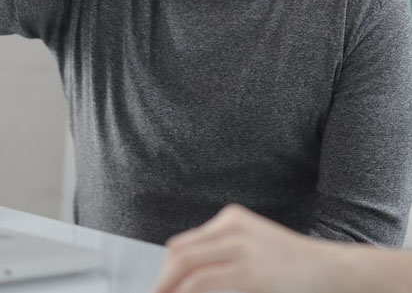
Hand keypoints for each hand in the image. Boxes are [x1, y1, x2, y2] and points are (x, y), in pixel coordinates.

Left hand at [152, 204, 350, 292]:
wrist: (327, 268)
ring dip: (169, 289)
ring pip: (187, 267)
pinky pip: (202, 282)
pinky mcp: (248, 272)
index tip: (160, 288)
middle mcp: (233, 227)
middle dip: (163, 281)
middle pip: (180, 254)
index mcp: (231, 218)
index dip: (166, 270)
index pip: (183, 244)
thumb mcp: (253, 244)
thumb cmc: (290, 262)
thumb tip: (188, 272)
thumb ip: (223, 249)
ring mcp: (240, 248)